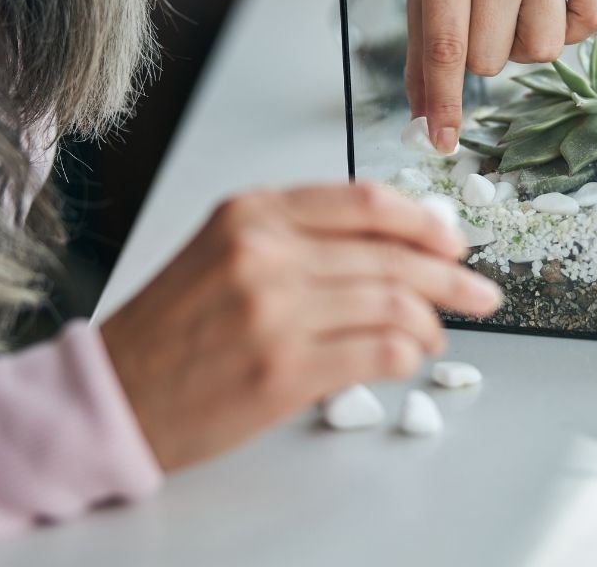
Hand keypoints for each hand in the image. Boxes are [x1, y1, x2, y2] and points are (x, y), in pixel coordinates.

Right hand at [100, 183, 500, 470]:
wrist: (116, 392)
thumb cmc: (174, 325)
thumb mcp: (224, 249)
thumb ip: (301, 237)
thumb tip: (395, 246)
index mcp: (252, 213)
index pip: (366, 204)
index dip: (424, 223)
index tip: (452, 242)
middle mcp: (266, 253)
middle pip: (391, 256)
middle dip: (450, 276)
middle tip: (480, 292)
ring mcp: (276, 312)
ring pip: (394, 303)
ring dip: (430, 322)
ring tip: (436, 334)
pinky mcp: (284, 370)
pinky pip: (379, 351)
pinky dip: (408, 353)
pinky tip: (407, 357)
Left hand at [407, 0, 596, 153]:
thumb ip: (422, 63)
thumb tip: (426, 130)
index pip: (447, 49)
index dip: (446, 103)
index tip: (443, 142)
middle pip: (493, 60)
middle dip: (481, 56)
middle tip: (477, 19)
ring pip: (541, 52)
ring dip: (521, 45)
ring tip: (509, 10)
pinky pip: (587, 27)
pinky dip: (567, 28)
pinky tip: (544, 2)